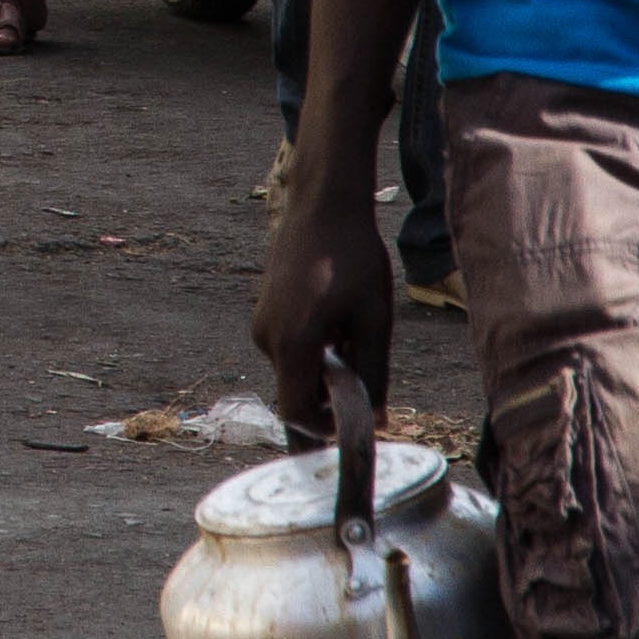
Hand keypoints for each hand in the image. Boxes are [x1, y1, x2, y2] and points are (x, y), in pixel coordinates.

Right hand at [252, 172, 397, 443]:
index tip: (355, 421)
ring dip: (325, 369)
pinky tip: (338, 319)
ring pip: (296, 369)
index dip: (325, 430)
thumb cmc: (352, 260)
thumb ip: (374, 375)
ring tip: (355, 334)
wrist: (322, 207)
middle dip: (331, 394)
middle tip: (367, 371)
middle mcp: (267, 339)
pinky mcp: (264, 311)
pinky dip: (314, 349)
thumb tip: (376, 420)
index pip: (296, 415)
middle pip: (297, 393)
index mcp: (292, 345)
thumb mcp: (374, 321)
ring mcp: (261, 323)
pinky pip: (289, 347)